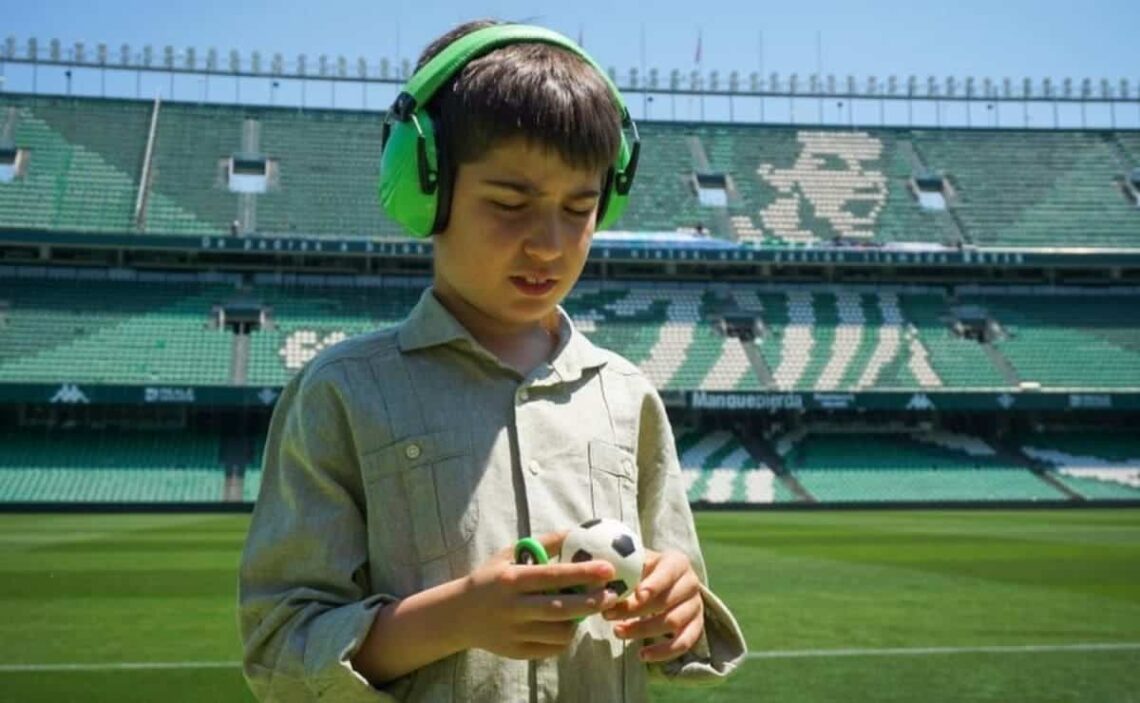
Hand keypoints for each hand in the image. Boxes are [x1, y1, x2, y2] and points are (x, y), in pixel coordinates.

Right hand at [460, 531, 620, 659]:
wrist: (457, 615)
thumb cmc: (490, 579)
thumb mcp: (508, 556)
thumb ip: (543, 544)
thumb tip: (576, 531)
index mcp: (512, 581)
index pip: (553, 576)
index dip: (583, 573)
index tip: (608, 569)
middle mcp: (513, 608)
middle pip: (560, 608)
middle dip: (591, 602)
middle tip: (611, 594)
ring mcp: (514, 633)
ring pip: (559, 632)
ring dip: (579, 621)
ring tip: (587, 609)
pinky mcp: (517, 651)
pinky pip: (552, 648)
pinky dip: (565, 638)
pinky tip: (568, 625)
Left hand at [602, 549, 703, 663]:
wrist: (668, 582)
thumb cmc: (646, 569)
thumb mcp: (638, 562)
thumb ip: (625, 568)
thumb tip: (603, 580)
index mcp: (677, 563)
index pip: (667, 574)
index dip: (653, 585)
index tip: (636, 595)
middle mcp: (691, 584)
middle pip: (665, 601)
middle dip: (634, 610)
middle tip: (608, 614)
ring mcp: (695, 606)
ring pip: (672, 623)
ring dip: (642, 630)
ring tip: (617, 631)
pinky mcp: (696, 627)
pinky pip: (683, 644)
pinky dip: (663, 652)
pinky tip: (642, 654)